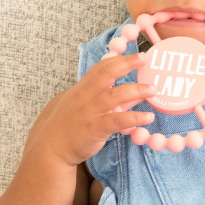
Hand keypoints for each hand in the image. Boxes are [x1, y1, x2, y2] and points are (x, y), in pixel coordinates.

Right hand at [28, 53, 157, 165]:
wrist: (51, 149)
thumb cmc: (68, 126)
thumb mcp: (82, 106)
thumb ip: (104, 99)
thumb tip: (131, 96)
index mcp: (82, 89)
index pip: (100, 68)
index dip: (117, 59)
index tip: (134, 55)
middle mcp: (86, 96)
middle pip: (107, 73)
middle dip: (126, 63)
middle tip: (143, 58)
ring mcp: (91, 111)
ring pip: (116, 95)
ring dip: (137, 90)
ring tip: (153, 90)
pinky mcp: (96, 128)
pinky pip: (119, 120)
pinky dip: (135, 117)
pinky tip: (148, 117)